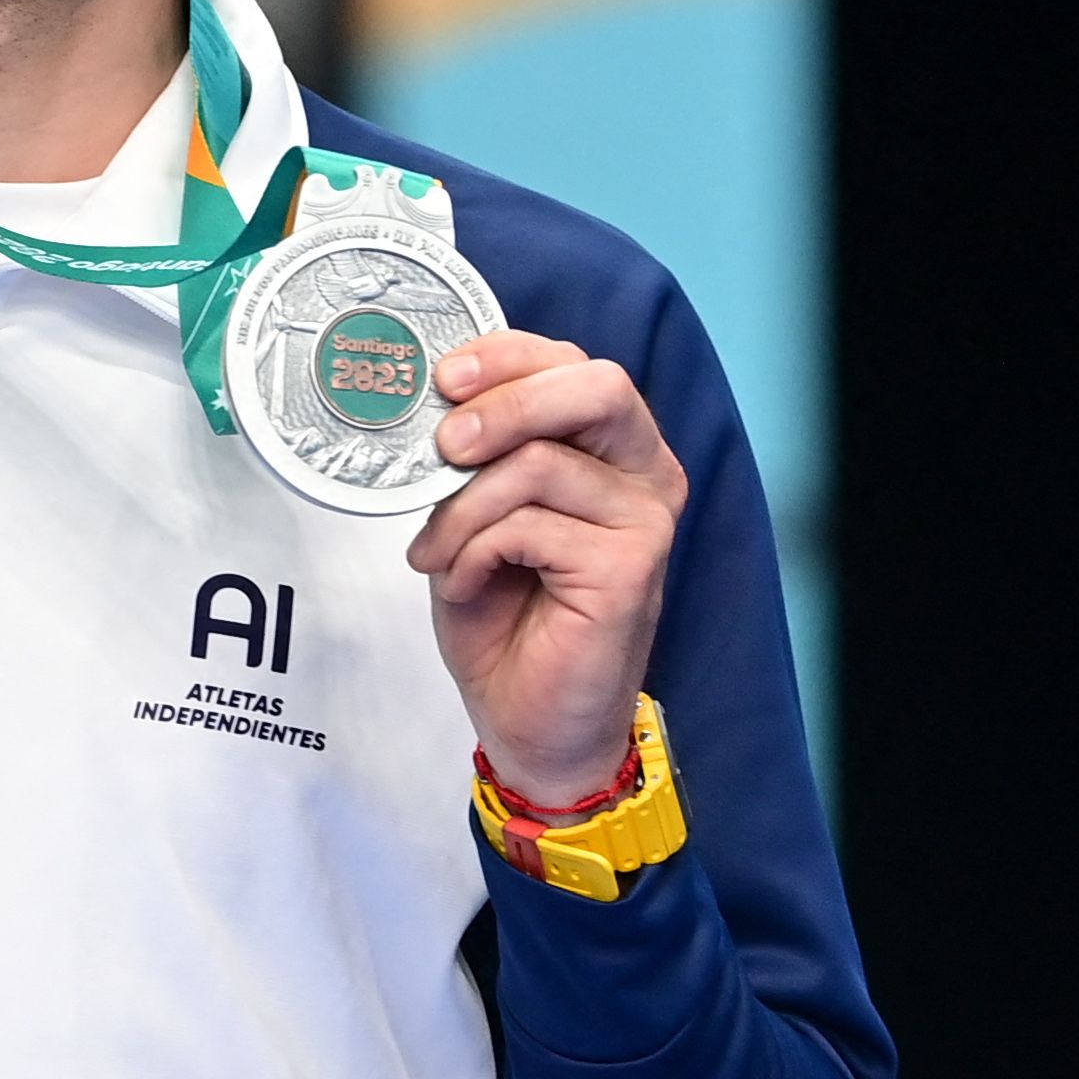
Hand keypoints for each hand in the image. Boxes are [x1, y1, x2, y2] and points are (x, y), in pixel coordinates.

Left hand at [406, 333, 688, 803]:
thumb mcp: (476, 515)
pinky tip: (466, 583)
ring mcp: (646, 520)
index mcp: (613, 447)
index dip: (507, 356)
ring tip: (438, 554)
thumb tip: (432, 405)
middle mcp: (645, 474)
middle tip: (445, 442)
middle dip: (507, 402)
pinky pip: (531, 525)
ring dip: (464, 509)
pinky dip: (475, 552)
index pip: (573, 364)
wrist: (526, 721)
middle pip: (595, 385)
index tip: (443, 378)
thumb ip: (475, 457)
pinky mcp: (631, 567)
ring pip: (541, 462)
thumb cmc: (505, 616)